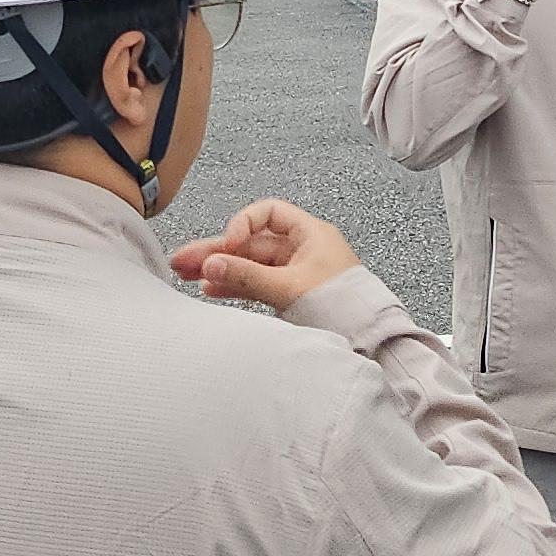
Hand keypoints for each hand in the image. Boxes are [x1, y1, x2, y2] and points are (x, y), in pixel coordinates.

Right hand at [171, 199, 362, 312]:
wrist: (372, 342)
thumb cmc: (346, 307)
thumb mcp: (290, 288)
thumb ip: (247, 276)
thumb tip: (210, 263)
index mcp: (310, 235)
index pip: (268, 214)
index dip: (242, 225)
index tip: (228, 244)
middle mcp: (302, 250)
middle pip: (252, 243)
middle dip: (217, 250)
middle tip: (182, 259)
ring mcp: (295, 273)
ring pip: (251, 265)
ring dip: (220, 269)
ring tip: (184, 274)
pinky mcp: (291, 295)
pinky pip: (257, 284)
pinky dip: (235, 286)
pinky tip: (210, 289)